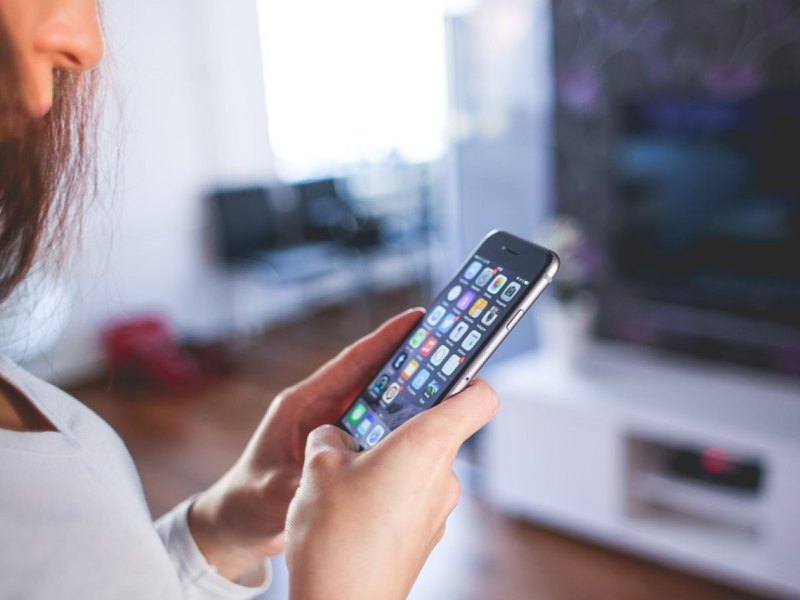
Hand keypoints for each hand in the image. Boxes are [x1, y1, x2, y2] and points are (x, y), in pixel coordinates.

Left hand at [188, 308, 424, 581]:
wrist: (237, 524)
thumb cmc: (246, 502)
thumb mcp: (272, 493)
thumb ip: (304, 484)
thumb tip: (337, 481)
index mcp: (302, 404)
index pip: (350, 363)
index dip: (384, 339)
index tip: (416, 319)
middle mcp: (320, 409)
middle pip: (371, 376)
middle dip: (407, 360)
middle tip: (446, 347)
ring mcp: (331, 428)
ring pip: (377, 401)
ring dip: (408, 391)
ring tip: (448, 381)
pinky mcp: (340, 447)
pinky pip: (376, 428)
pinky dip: (399, 422)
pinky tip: (426, 425)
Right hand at [285, 377, 498, 599]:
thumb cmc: (335, 537)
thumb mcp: (317, 469)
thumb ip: (330, 438)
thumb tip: (335, 435)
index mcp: (426, 445)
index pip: (480, 397)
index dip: (468, 376)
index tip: (447, 368)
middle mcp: (443, 475)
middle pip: (440, 429)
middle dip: (403, 423)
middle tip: (366, 424)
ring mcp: (439, 509)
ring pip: (422, 465)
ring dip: (391, 459)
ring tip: (349, 472)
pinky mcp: (426, 535)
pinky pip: (414, 496)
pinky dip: (391, 491)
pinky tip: (355, 505)